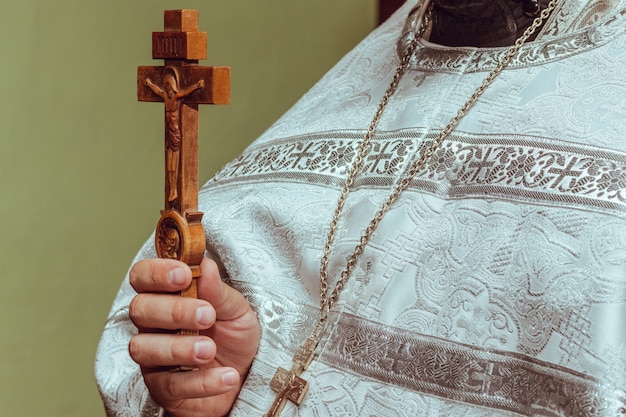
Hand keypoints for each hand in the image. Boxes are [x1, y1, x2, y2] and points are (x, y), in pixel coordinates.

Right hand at [129, 257, 259, 416]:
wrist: (245, 375)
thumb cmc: (233, 336)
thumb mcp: (236, 310)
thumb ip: (219, 292)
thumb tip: (205, 265)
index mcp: (166, 296)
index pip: (143, 276)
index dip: (156, 273)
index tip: (184, 274)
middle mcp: (152, 325)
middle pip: (139, 309)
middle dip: (173, 311)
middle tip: (207, 315)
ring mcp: (153, 357)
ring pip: (144, 348)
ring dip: (179, 348)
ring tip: (210, 349)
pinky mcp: (162, 388)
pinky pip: (170, 385)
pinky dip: (202, 381)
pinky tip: (227, 376)